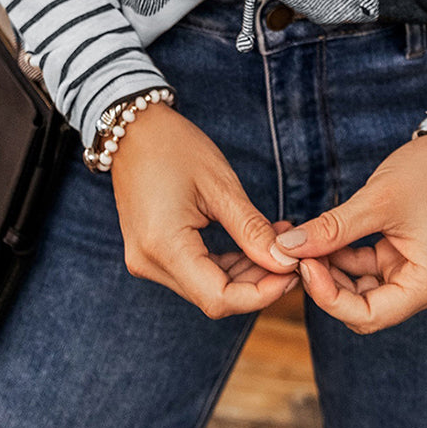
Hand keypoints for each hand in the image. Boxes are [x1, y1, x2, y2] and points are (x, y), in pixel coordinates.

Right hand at [108, 102, 301, 317]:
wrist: (132, 129)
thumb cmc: (174, 146)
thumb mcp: (219, 184)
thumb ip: (251, 229)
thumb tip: (284, 262)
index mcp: (163, 246)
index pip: (218, 298)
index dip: (261, 294)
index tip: (293, 272)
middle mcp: (149, 263)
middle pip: (213, 296)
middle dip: (258, 282)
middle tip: (292, 255)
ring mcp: (146, 260)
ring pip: (206, 287)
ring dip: (245, 273)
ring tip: (277, 242)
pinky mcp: (152, 253)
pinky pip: (194, 272)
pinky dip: (225, 264)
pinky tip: (252, 244)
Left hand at [266, 133, 426, 333]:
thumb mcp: (378, 200)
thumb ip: (334, 228)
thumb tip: (287, 247)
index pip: (371, 315)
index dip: (331, 299)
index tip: (303, 266)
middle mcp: (425, 287)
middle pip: (365, 308)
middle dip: (328, 286)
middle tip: (297, 255)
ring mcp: (414, 273)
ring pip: (363, 290)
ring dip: (333, 272)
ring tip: (305, 245)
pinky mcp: (404, 257)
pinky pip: (368, 269)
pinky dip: (344, 258)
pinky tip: (321, 240)